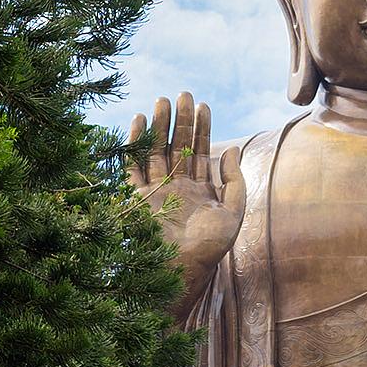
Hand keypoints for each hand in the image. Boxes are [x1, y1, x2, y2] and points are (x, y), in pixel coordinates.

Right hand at [126, 93, 245, 305]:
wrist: (181, 272)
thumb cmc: (210, 248)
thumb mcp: (233, 213)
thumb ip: (234, 181)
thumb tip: (229, 150)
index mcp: (198, 190)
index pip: (199, 151)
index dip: (202, 128)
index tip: (203, 105)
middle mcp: (176, 188)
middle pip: (176, 146)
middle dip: (180, 120)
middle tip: (182, 94)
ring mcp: (155, 192)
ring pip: (155, 151)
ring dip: (158, 126)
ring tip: (161, 100)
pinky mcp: (137, 198)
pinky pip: (133, 166)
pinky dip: (134, 145)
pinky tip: (138, 122)